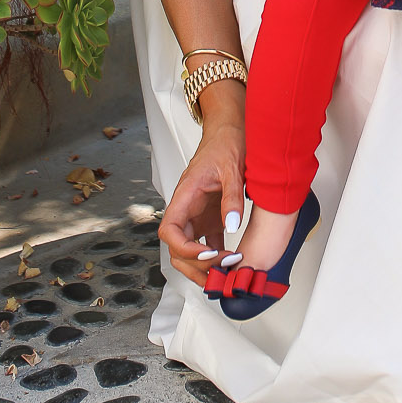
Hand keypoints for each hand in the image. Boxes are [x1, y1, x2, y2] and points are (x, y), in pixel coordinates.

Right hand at [158, 114, 244, 282]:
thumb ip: (231, 197)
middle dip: (196, 265)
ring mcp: (196, 215)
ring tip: (227, 271)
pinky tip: (230, 262)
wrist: (229, 131)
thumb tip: (231, 226)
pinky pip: (207, 243)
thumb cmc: (224, 143)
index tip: (206, 254)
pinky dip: (215, 256)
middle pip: (177, 248)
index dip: (184, 248)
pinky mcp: (209, 217)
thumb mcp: (232, 168)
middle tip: (222, 268)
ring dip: (203, 265)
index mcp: (185, 196)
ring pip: (189, 250)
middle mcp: (186, 209)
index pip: (169, 231)